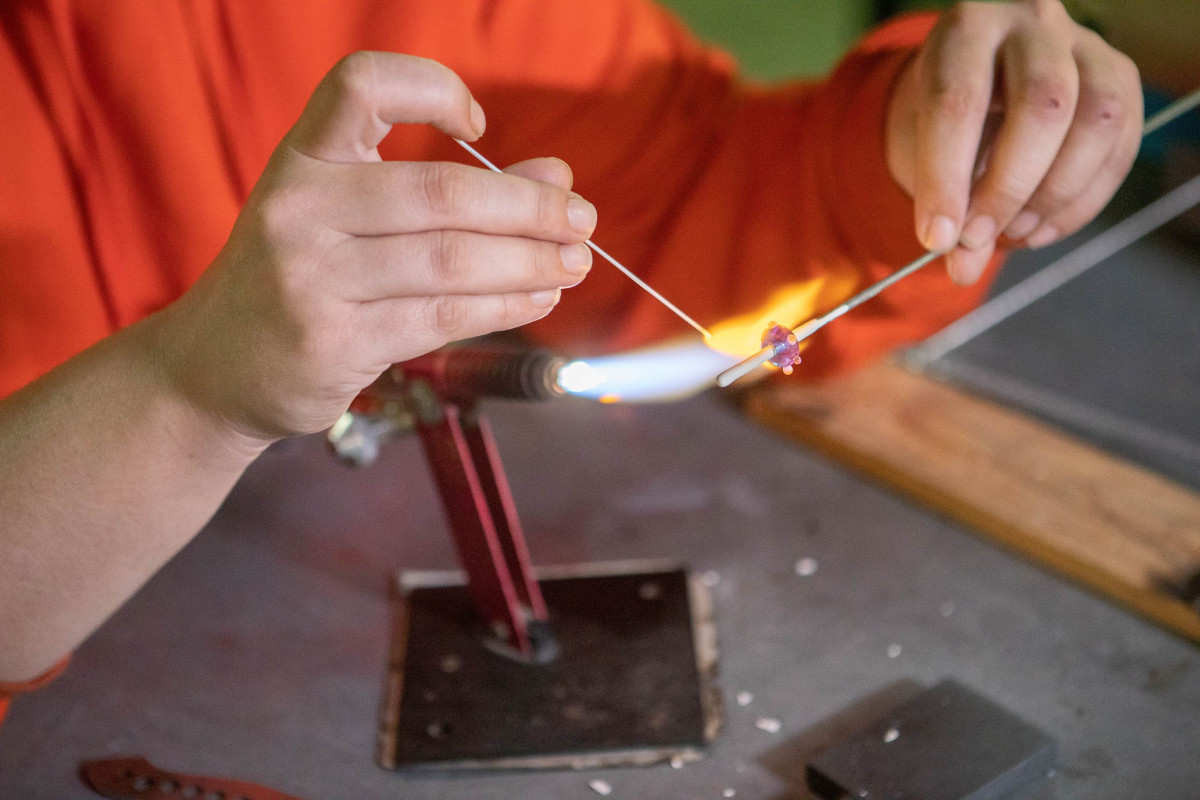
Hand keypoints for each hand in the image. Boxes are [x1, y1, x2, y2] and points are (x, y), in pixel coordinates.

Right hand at [157, 52, 595, 440]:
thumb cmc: (299, 278)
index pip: (363, 85)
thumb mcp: (350, 218)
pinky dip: (504, 307)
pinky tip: (537, 299)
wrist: (212, 367)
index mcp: (301, 158)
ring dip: (529, 262)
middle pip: (440, 193)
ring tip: (574, 264)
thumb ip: (446, 192)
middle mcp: (298, 208)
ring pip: (451, 261)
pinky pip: (442, 318)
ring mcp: (310, 277)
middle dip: (529, 208)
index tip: (479, 125)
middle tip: (583, 219)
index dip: (431, 89)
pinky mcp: (332, 342)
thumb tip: (557, 176)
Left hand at [885, 0, 1141, 283]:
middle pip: (1042, 107)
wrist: (983, 69)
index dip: (946, 179)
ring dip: (1054, 196)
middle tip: (978, 239)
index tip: (938, 239)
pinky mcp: (1120, 76)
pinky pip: (1119, 146)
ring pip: (1095, 122)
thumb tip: (962, 271)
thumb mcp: (925, 146)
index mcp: (966, 30)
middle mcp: (1032, 24)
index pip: (958, 102)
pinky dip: (1082, 202)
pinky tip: (1041, 229)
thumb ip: (944, 205)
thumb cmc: (949, 110)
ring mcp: (1085, 46)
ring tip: (1012, 235)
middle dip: (1008, 189)